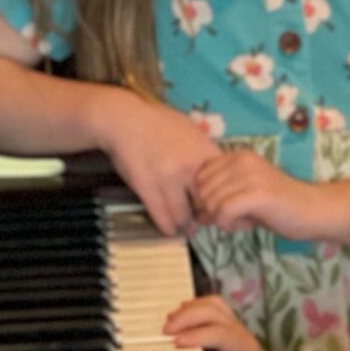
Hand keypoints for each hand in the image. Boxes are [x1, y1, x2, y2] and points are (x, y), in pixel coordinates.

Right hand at [103, 96, 219, 236]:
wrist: (126, 120)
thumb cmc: (158, 123)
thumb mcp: (191, 131)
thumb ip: (205, 153)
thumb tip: (219, 171)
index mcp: (205, 153)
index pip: (223, 188)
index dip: (220, 202)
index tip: (216, 208)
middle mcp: (190, 167)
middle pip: (206, 204)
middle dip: (204, 218)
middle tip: (201, 222)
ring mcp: (168, 178)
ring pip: (183, 216)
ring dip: (184, 226)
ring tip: (184, 229)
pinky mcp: (147, 188)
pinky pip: (162, 217)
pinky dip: (167, 227)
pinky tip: (169, 229)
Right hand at [164, 294, 283, 350]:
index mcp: (245, 350)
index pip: (221, 333)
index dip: (198, 335)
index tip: (175, 343)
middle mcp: (239, 334)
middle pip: (215, 311)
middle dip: (188, 316)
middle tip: (164, 332)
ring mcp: (233, 328)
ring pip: (212, 304)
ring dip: (189, 309)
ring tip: (168, 324)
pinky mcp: (225, 328)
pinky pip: (209, 309)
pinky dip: (191, 310)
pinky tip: (177, 321)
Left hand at [192, 149, 329, 239]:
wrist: (313, 210)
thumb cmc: (278, 205)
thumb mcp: (244, 194)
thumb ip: (219, 197)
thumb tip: (194, 213)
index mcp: (238, 156)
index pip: (199, 176)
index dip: (205, 197)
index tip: (225, 208)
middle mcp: (242, 160)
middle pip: (202, 190)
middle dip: (212, 210)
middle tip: (235, 217)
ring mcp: (250, 176)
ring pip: (211, 202)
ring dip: (222, 219)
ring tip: (243, 219)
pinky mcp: (257, 194)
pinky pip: (223, 212)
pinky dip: (229, 224)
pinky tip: (246, 224)